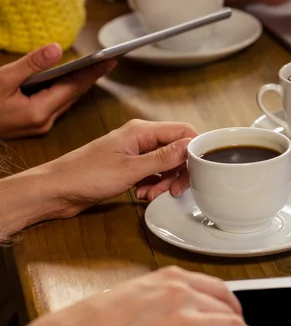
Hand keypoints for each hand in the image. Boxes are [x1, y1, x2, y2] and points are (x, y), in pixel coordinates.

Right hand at [0, 43, 115, 138]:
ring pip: (65, 100)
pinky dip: (64, 91)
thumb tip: (56, 49)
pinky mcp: (31, 124)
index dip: (92, 72)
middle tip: (109, 60)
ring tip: (96, 67)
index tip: (110, 59)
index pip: (72, 88)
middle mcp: (42, 122)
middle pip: (73, 95)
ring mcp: (38, 126)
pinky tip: (70, 79)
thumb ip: (30, 64)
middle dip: (91, 77)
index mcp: (37, 113)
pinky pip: (54, 104)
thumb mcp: (1, 79)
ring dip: (79, 84)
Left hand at [42, 119, 196, 217]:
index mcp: (141, 131)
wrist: (56, 190)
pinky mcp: (128, 167)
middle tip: (174, 189)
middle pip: (176, 149)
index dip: (194, 150)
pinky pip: (152, 173)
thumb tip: (190, 146)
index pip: (182, 131)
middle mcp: (139, 138)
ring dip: (164, 181)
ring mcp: (134, 153)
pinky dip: (152, 185)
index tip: (198, 170)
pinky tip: (142, 195)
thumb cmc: (84, 175)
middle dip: (178, 171)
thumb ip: (162, 158)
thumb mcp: (129, 169)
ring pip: (164, 164)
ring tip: (151, 194)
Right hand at [42, 266, 280, 325]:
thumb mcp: (137, 293)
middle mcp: (182, 293)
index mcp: (171, 277)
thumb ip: (164, 297)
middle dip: (244, 320)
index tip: (239, 309)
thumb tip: (180, 309)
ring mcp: (183, 319)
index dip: (233, 301)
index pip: (216, 286)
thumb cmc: (99, 317)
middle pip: (228, 306)